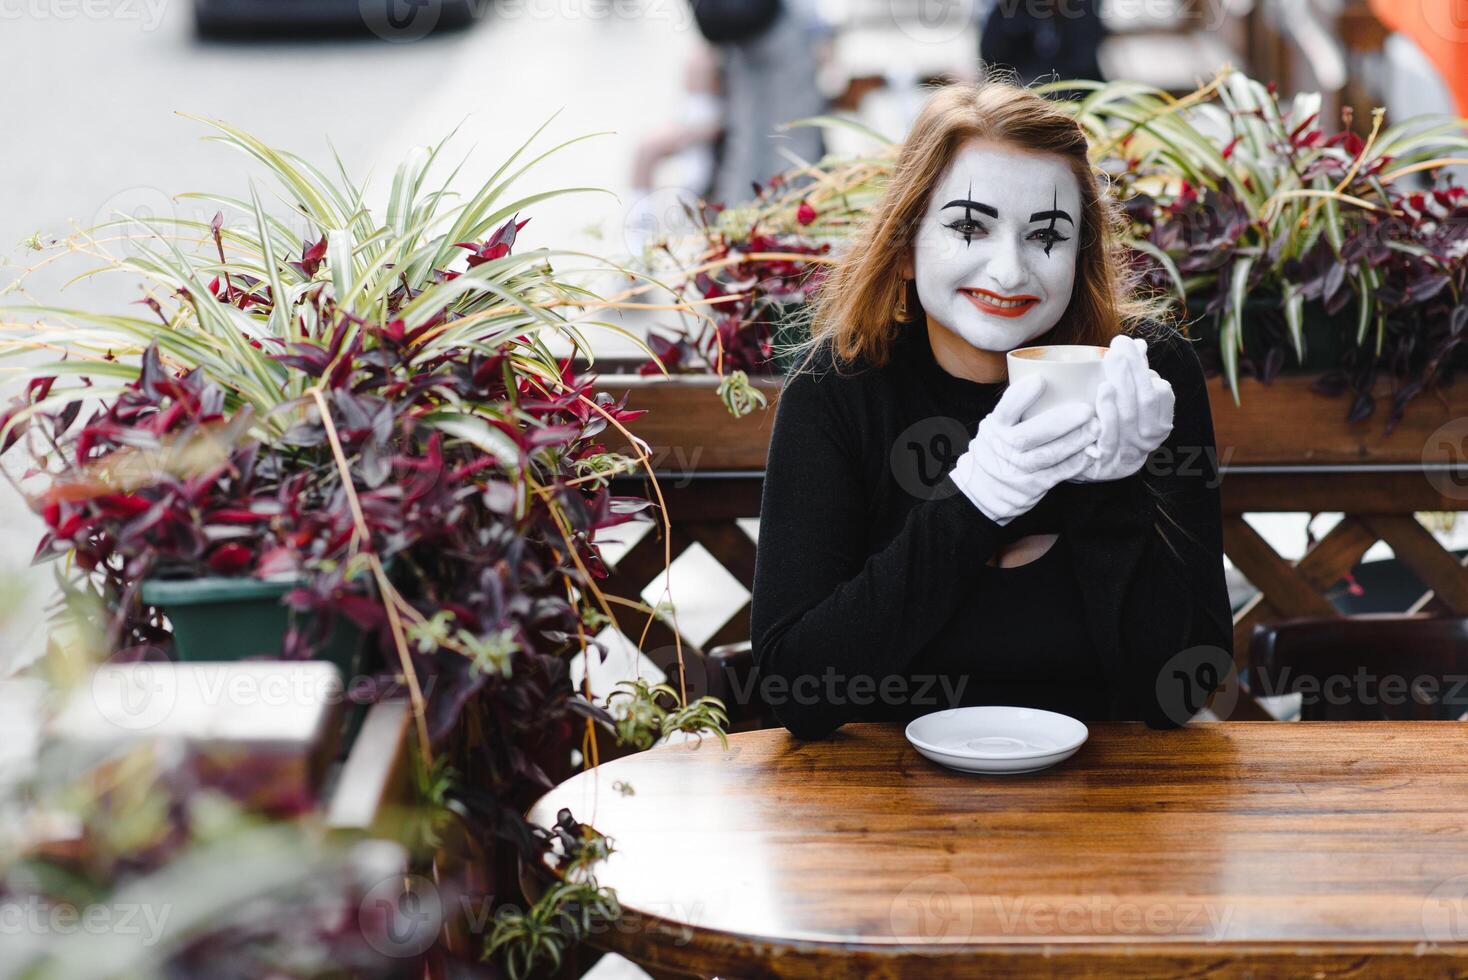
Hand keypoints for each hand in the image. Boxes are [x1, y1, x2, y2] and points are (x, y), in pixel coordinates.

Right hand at [950, 373, 1099, 524]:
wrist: (984, 490)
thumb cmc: (998, 448)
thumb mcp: (996, 426)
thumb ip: (1014, 409)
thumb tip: (1048, 376)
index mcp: (995, 428)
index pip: (1005, 410)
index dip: (1021, 395)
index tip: (1040, 379)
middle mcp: (1004, 449)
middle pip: (1029, 435)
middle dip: (1060, 422)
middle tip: (1086, 409)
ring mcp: (1018, 470)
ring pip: (1049, 455)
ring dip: (1075, 441)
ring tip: (1096, 427)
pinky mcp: (1033, 486)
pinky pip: (1059, 473)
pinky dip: (1077, 462)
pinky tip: (1091, 450)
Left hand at [1070, 334, 1174, 483]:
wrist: (1080, 467)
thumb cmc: (1103, 428)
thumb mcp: (1121, 403)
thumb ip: (1131, 378)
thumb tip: (1138, 344)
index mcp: (1159, 423)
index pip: (1161, 393)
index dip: (1146, 369)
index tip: (1131, 344)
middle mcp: (1149, 441)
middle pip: (1146, 401)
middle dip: (1134, 370)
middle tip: (1120, 344)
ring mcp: (1129, 454)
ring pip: (1130, 416)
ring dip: (1123, 386)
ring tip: (1112, 361)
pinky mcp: (1106, 465)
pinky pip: (1110, 436)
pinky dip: (1108, 412)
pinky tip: (1103, 392)